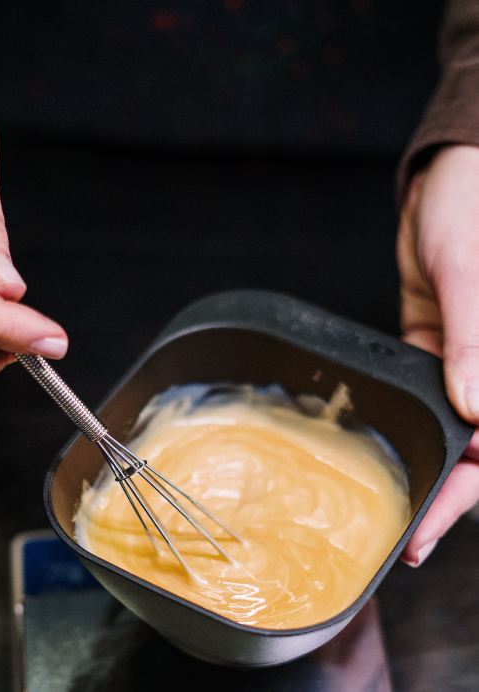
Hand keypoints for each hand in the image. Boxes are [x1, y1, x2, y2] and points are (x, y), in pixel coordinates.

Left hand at [397, 144, 478, 564]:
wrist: (446, 182)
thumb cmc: (472, 213)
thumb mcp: (471, 276)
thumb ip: (473, 342)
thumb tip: (476, 409)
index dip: (471, 488)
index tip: (438, 523)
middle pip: (476, 447)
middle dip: (448, 494)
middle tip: (410, 536)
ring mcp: (463, 362)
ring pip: (449, 428)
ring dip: (428, 464)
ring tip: (395, 504)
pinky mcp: (431, 347)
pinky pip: (422, 393)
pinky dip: (410, 420)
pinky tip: (390, 447)